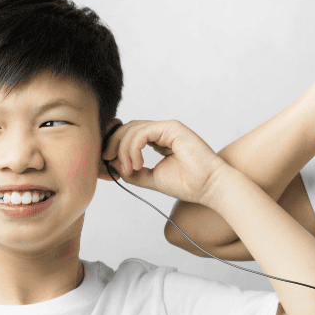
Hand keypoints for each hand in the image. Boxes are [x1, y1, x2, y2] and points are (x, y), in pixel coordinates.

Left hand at [99, 119, 231, 204]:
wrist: (209, 186)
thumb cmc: (187, 184)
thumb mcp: (151, 178)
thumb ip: (133, 172)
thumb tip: (111, 165)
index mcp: (159, 141)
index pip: (129, 135)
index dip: (114, 145)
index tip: (104, 162)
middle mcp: (162, 132)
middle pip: (127, 128)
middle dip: (113, 143)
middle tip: (107, 161)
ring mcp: (167, 128)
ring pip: (133, 129)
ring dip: (124, 149)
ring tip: (128, 169)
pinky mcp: (171, 128)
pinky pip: (143, 132)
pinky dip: (134, 147)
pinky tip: (136, 163)